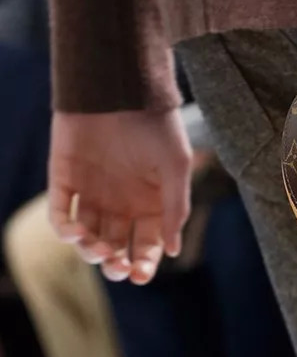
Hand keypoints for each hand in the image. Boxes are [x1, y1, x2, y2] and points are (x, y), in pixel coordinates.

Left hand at [49, 109, 193, 283]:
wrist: (119, 81)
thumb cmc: (155, 121)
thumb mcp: (176, 166)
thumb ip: (175, 209)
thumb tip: (170, 252)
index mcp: (149, 204)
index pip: (145, 246)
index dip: (143, 265)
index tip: (141, 275)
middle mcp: (120, 203)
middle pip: (115, 248)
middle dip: (115, 264)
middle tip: (117, 266)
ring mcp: (91, 191)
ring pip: (87, 237)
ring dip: (91, 252)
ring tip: (97, 248)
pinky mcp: (65, 177)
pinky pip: (60, 212)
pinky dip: (65, 229)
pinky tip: (75, 232)